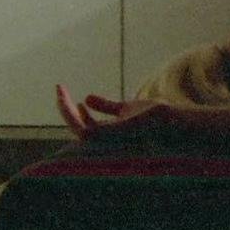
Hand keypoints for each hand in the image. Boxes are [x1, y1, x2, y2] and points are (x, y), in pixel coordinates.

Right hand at [54, 84, 177, 140]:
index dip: (69, 112)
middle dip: (64, 110)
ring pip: (79, 131)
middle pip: (76, 129)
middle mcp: (106, 140)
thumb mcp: (124, 109)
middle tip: (58, 89)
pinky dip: (81, 119)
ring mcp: (111, 139)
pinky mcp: (117, 135)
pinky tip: (79, 103)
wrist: (172, 118)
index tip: (63, 92)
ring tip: (61, 93)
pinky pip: (90, 132)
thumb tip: (86, 98)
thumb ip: (106, 106)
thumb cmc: (152, 116)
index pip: (81, 126)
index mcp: (107, 135)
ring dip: (67, 112)